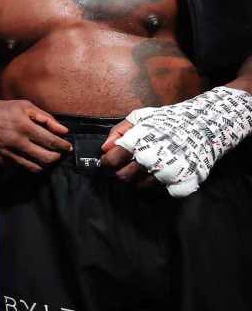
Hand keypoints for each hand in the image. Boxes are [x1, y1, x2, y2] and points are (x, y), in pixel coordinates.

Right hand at [0, 98, 70, 172]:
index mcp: (25, 126)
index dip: (63, 146)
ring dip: (44, 163)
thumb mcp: (24, 106)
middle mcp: (17, 142)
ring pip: (35, 167)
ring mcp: (8, 154)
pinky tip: (30, 157)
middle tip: (59, 153)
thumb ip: (45, 118)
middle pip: (46, 158)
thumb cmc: (1, 110)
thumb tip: (63, 130)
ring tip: (46, 156)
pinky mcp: (1, 161)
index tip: (67, 147)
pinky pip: (21, 167)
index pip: (52, 142)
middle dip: (57, 157)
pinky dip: (29, 163)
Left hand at [99, 86, 251, 196]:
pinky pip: (163, 193)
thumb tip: (104, 149)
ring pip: (142, 187)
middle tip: (127, 167)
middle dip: (121, 173)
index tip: (109, 162)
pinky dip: (160, 187)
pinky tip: (161, 177)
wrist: (205, 125)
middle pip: (124, 177)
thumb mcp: (140, 117)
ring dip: (139, 181)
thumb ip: (119, 131)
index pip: (111, 160)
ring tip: (146, 170)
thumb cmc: (168, 120)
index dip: (106, 163)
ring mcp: (167, 173)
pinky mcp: (183, 182)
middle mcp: (150, 159)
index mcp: (138, 141)